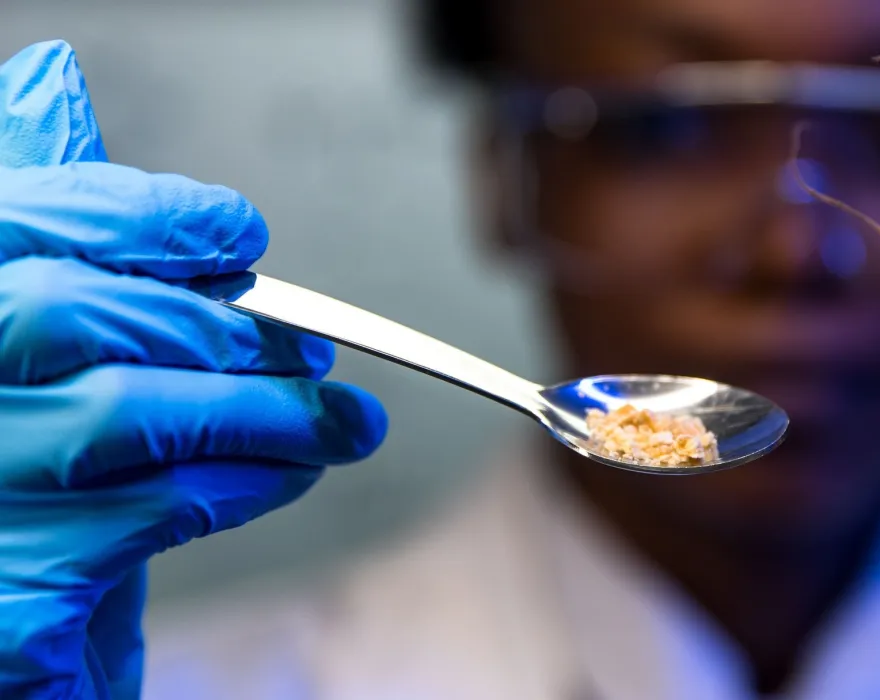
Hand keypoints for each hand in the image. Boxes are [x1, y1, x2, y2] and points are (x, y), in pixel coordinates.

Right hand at [0, 42, 385, 698]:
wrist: (11, 633)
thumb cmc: (24, 469)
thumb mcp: (30, 340)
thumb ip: (47, 227)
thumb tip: (50, 87)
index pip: (20, 223)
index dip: (140, 217)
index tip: (241, 235)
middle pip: (72, 316)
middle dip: (221, 329)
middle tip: (316, 355)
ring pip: (123, 416)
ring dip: (262, 414)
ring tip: (337, 423)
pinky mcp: (7, 593)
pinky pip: (146, 512)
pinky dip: (241, 484)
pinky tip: (284, 476)